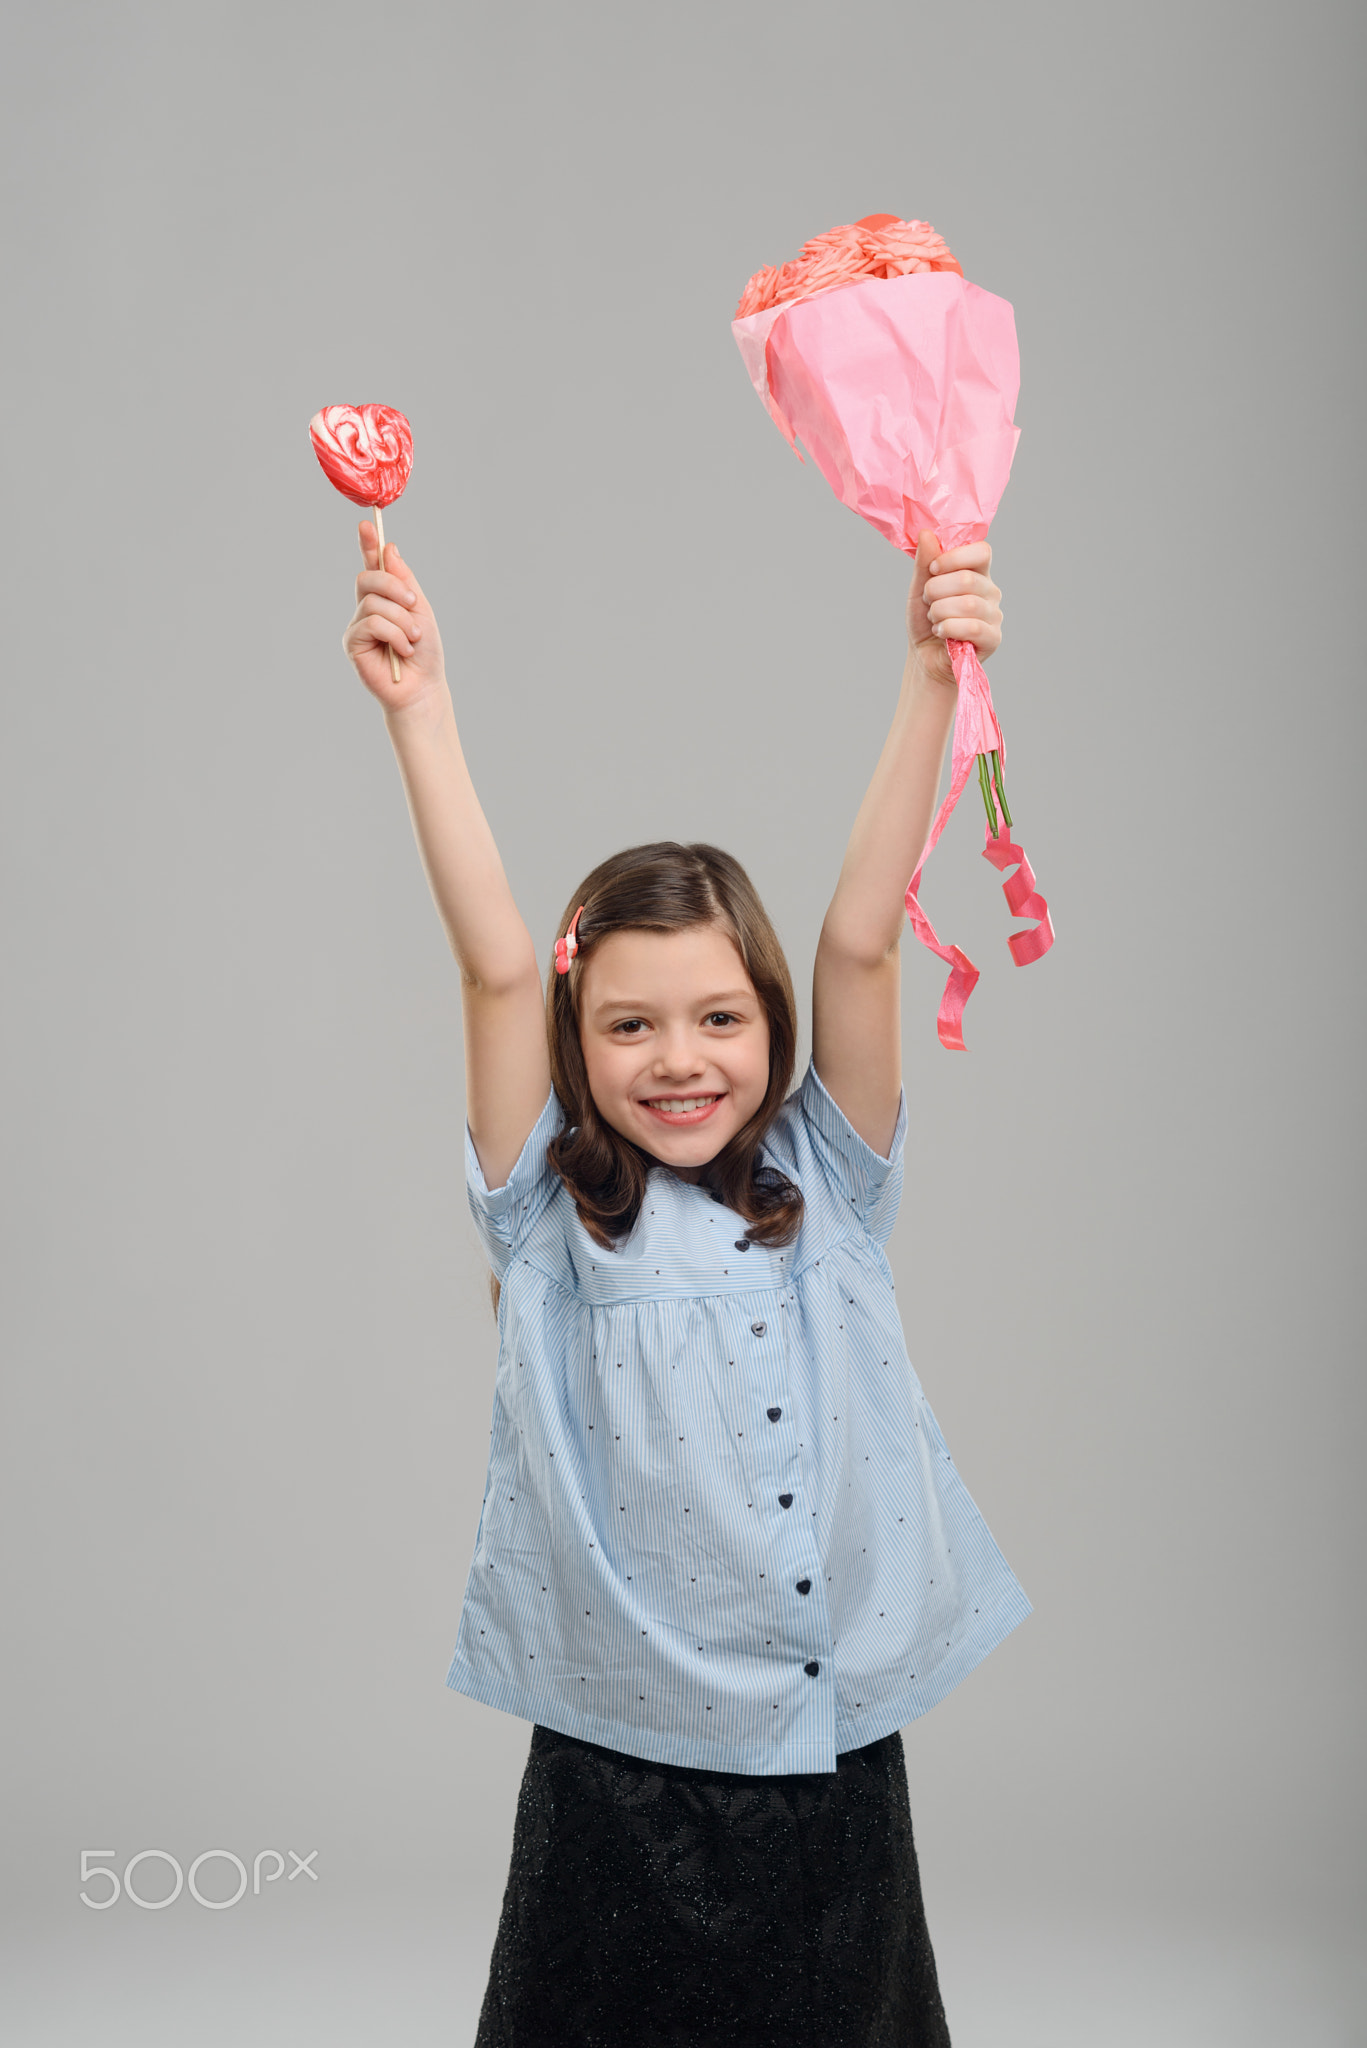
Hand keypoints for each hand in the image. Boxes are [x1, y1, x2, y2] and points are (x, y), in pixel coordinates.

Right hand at [342, 520, 446, 710]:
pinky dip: (394, 634)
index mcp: (385, 599)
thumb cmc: (425, 653)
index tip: (367, 524)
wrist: (423, 688)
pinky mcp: (352, 643)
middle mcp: (367, 609)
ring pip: (373, 602)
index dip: (368, 544)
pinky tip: (403, 651)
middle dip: (394, 587)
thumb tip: (390, 549)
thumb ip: (404, 582)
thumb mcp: (420, 611)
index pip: (373, 566)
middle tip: (414, 606)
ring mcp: (358, 625)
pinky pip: (371, 623)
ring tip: (413, 640)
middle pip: (368, 577)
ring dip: (401, 620)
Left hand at [905, 527, 1001, 687]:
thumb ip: (924, 562)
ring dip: (939, 612)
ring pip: (968, 604)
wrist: (925, 656)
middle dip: (936, 591)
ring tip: (933, 619)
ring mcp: (994, 615)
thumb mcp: (919, 588)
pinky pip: (973, 626)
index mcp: (977, 573)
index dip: (955, 557)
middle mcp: (990, 591)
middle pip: (967, 579)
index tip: (933, 569)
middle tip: (928, 602)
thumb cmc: (926, 619)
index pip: (982, 551)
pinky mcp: (993, 638)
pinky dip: (948, 628)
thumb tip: (927, 533)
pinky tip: (941, 632)